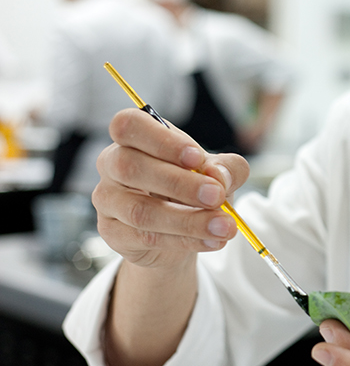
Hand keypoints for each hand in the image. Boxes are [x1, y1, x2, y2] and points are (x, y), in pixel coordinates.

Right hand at [94, 108, 249, 270]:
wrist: (180, 233)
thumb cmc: (194, 190)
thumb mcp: (218, 173)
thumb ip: (226, 168)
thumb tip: (219, 176)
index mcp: (135, 138)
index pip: (129, 125)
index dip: (162, 140)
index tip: (197, 158)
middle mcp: (112, 164)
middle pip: (130, 167)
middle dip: (179, 183)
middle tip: (217, 196)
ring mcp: (107, 200)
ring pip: (139, 210)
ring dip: (188, 220)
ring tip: (224, 227)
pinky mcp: (112, 233)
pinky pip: (144, 238)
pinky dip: (184, 240)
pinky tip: (211, 240)